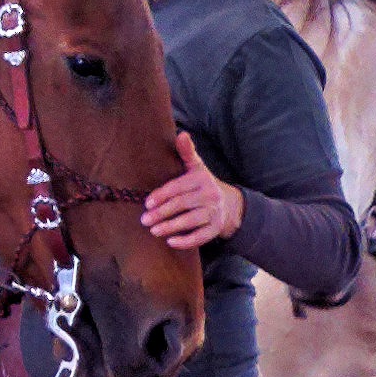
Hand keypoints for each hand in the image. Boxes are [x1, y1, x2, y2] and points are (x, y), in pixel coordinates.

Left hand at [139, 133, 242, 250]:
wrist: (231, 205)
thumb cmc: (204, 185)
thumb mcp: (197, 167)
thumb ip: (187, 152)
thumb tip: (181, 134)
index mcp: (201, 179)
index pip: (178, 188)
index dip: (162, 196)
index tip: (147, 203)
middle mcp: (210, 195)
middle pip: (182, 205)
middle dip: (162, 213)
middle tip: (144, 220)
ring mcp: (214, 213)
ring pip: (191, 221)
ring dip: (171, 227)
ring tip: (153, 231)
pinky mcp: (216, 228)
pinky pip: (201, 237)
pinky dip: (186, 241)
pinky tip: (170, 242)